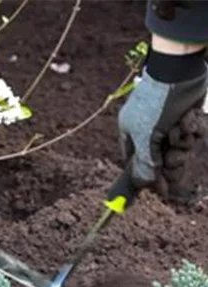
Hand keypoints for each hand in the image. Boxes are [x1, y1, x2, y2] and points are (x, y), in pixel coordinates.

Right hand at [118, 69, 206, 188]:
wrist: (180, 69)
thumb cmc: (157, 103)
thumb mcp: (147, 136)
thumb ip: (145, 161)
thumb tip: (145, 182)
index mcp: (129, 130)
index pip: (132, 158)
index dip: (142, 171)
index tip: (155, 184)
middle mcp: (145, 126)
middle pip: (156, 153)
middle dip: (166, 153)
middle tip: (173, 149)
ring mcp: (165, 119)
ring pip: (174, 143)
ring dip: (180, 139)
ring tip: (181, 125)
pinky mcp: (183, 113)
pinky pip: (187, 131)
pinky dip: (190, 127)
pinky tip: (189, 117)